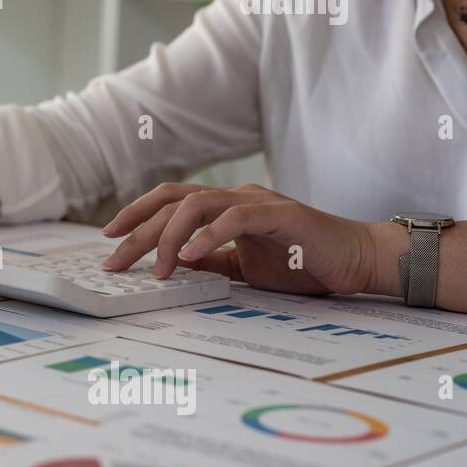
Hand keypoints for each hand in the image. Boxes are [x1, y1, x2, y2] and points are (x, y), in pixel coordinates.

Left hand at [99, 182, 379, 295]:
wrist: (357, 261)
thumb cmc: (304, 262)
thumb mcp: (245, 268)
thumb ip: (212, 261)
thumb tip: (173, 264)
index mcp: (224, 208)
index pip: (169, 202)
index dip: (136, 216)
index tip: (109, 239)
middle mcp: (235, 198)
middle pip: (172, 202)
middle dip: (137, 230)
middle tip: (115, 259)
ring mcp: (256, 202)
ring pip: (196, 204)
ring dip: (170, 236)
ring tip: (158, 268)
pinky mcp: (280, 213)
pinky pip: (235, 217)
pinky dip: (209, 235)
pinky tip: (193, 256)